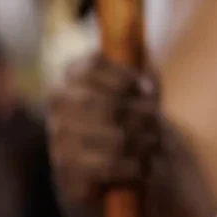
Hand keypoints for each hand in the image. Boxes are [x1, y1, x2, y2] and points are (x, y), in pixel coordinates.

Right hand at [47, 53, 167, 212]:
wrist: (117, 175)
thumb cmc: (131, 120)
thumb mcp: (141, 87)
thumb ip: (142, 61)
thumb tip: (139, 41)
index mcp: (71, 75)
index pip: (93, 64)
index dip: (126, 77)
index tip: (147, 90)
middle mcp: (58, 105)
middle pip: (110, 104)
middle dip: (144, 115)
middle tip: (157, 122)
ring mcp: (58, 141)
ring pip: (115, 137)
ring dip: (144, 142)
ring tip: (153, 144)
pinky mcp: (67, 175)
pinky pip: (110, 166)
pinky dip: (135, 166)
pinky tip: (142, 166)